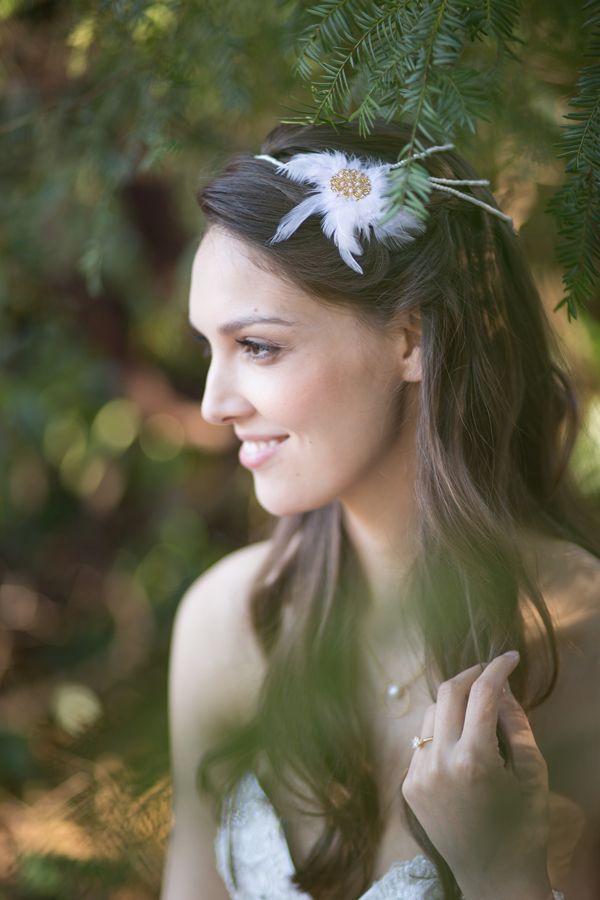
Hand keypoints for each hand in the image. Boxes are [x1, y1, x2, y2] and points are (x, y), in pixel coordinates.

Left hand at [401, 652, 552, 899]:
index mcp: (474, 759)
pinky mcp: (408, 787)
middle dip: (471, 675)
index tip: (510, 657)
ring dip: (453, 702)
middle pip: (447, 693)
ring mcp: (418, 775)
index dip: (497, 668)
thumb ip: (516, 724)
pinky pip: (422, 742)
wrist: (494, 879)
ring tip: (477, 708)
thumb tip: (501, 686)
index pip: (482, 693)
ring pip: (430, 714)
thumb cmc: (524, 828)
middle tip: (491, 672)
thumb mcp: (532, 773)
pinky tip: (460, 741)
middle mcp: (439, 763)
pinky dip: (441, 731)